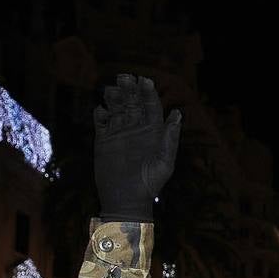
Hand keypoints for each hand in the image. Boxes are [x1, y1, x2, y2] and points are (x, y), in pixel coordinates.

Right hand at [93, 73, 181, 221]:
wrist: (126, 200)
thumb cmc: (149, 184)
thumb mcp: (164, 162)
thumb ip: (170, 138)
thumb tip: (177, 113)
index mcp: (153, 131)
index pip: (151, 106)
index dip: (148, 93)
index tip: (145, 81)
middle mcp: (136, 128)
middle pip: (132, 102)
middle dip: (129, 89)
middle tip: (125, 77)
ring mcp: (119, 132)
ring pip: (116, 107)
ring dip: (114, 97)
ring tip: (112, 89)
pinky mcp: (104, 139)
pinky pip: (101, 120)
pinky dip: (101, 113)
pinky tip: (102, 110)